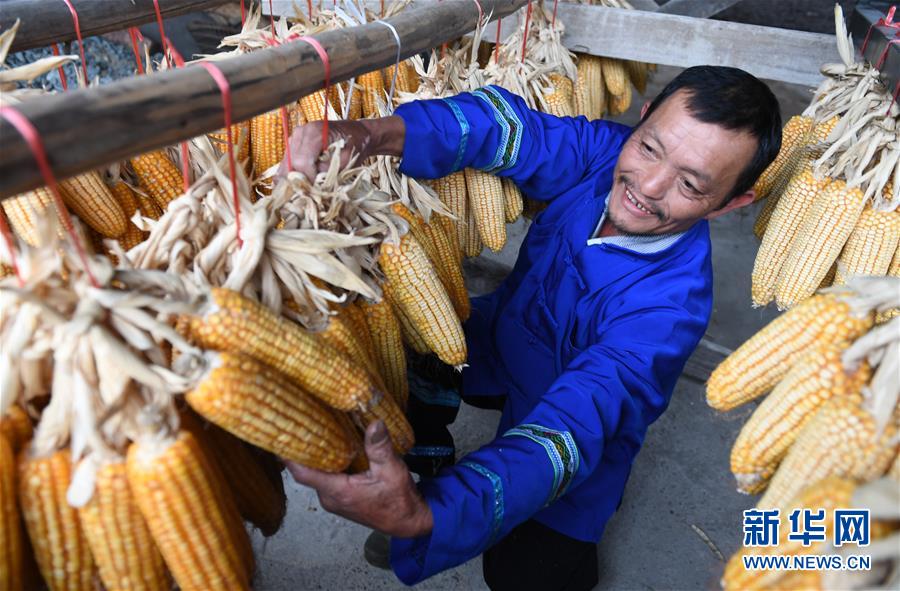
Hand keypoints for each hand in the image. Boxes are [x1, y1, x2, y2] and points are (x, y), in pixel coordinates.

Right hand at [277, 116, 405, 180]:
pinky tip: (300, 186)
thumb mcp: (347, 160)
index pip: (301, 161)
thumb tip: (313, 187)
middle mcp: (300, 132)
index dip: (307, 180)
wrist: (356, 133)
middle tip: (309, 196)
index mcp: (314, 132)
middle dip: (298, 182)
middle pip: (290, 164)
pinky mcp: (293, 145)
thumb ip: (328, 172)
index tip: (316, 192)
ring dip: (293, 181)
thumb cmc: (355, 145)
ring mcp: (294, 138)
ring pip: (285, 165)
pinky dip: (292, 176)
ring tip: (304, 192)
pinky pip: (287, 164)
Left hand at [284, 420, 432, 538]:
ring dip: (314, 455)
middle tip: (296, 422)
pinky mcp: (340, 498)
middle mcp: (330, 498)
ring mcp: (334, 499)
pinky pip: (326, 478)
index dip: (288, 457)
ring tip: (310, 428)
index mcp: (338, 492)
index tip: (277, 437)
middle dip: (301, 449)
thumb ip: (380, 447)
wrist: (408, 522)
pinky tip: (329, 445)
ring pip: (316, 474)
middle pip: (307, 471)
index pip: (303, 474)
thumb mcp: (392, 470)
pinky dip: (325, 462)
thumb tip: (375, 422)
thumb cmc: (399, 499)